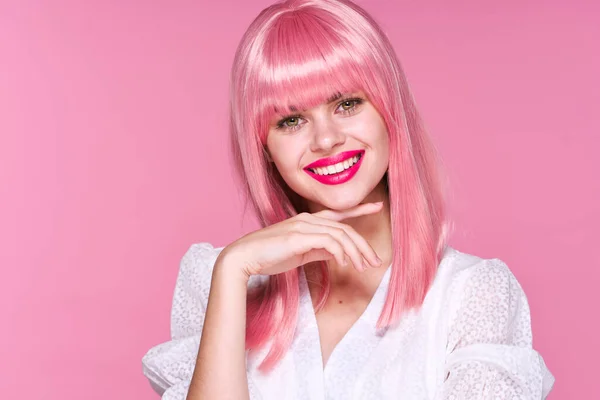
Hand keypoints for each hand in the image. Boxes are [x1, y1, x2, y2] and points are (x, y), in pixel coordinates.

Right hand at [218, 202, 384, 277]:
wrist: (244, 258)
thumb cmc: (268, 257)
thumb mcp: (299, 253)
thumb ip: (318, 250)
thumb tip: (337, 253)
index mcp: (306, 221)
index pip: (338, 214)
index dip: (359, 209)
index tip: (377, 206)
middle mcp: (307, 220)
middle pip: (344, 228)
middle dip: (363, 245)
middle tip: (376, 261)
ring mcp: (302, 226)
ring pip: (340, 234)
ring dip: (355, 252)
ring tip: (364, 267)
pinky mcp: (298, 236)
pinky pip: (329, 241)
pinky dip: (340, 253)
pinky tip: (344, 264)